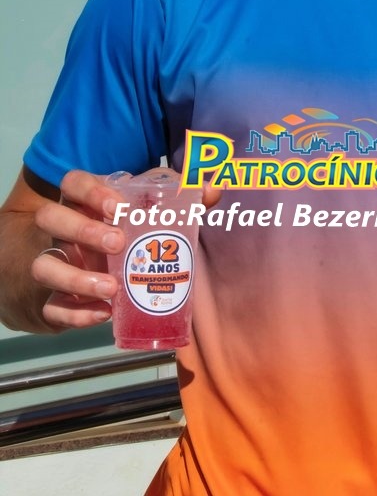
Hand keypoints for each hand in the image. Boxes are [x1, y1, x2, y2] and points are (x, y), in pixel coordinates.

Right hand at [31, 170, 221, 329]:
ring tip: (112, 288)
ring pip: (44, 266)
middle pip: (50, 217)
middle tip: (118, 243)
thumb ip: (182, 197)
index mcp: (84, 202)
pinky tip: (103, 314)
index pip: (72, 182)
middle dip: (81, 229)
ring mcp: (55, 264)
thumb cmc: (124, 232)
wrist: (90, 274)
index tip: (117, 206)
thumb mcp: (149, 211)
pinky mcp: (52, 299)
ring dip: (75, 278)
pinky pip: (51, 307)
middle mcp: (63, 230)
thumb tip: (213, 189)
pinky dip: (75, 313)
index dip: (89, 191)